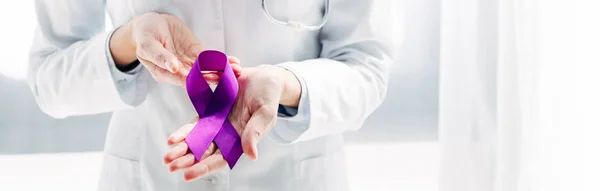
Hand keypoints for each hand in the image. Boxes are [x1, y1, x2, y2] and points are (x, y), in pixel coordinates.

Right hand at [110, 12, 240, 86]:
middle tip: (228, 78)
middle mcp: (179, 71)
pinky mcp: (196, 53)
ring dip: (222, 71)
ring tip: (236, 70)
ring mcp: (189, 62)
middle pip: (198, 78)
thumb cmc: (145, 35)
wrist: (151, 24)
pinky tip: (233, 62)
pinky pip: (210, 59)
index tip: (208, 79)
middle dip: (214, 78)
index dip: (195, 80)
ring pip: (208, 69)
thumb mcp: (147, 45)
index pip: (182, 80)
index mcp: (164, 73)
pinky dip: (222, 60)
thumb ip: (159, 56)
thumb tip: (173, 67)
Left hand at [163, 65, 300, 180]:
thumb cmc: (269, 96)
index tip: (188, 175)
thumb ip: (255, 132)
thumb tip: (252, 155)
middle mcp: (228, 135)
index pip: (221, 159)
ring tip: (167, 157)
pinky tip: (172, 139)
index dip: (204, 168)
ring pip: (197, 141)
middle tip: (171, 166)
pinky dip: (184, 132)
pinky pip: (195, 124)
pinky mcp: (211, 112)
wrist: (263, 77)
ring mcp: (218, 124)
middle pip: (205, 152)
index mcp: (242, 140)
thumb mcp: (266, 113)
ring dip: (182, 149)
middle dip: (187, 161)